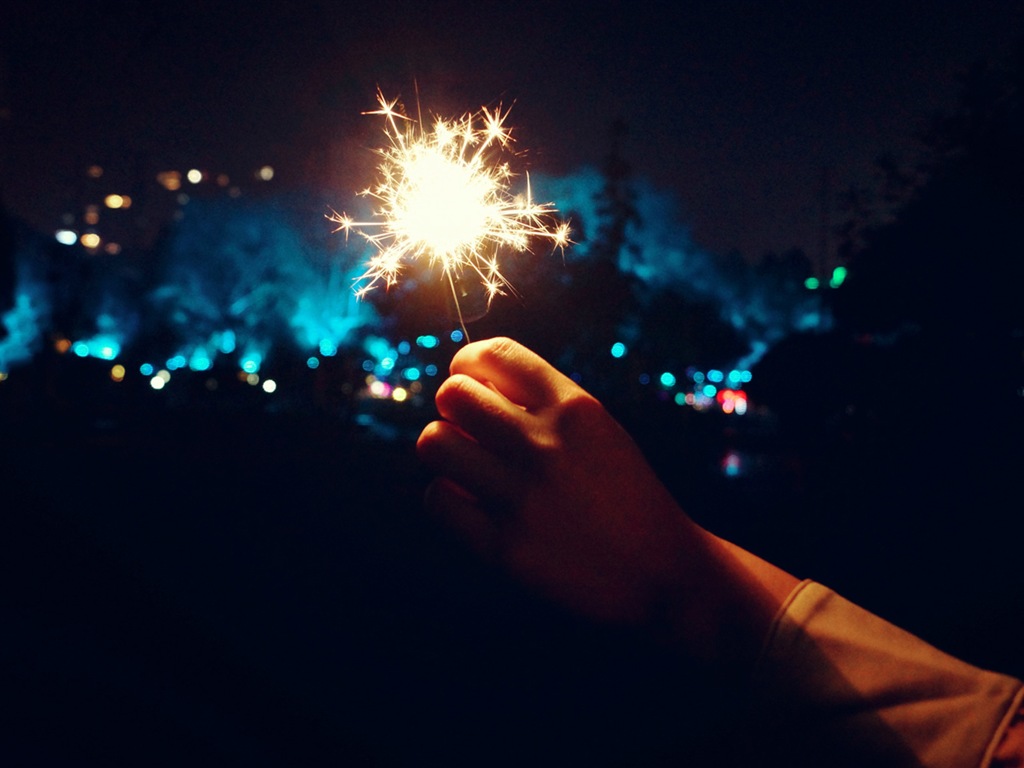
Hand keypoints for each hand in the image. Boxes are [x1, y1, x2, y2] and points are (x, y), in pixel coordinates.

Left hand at [417, 337, 797, 663]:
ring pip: (433, 442)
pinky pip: (437, 499)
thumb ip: (544, 405)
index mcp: (575, 408)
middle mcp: (546, 444)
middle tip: (469, 430)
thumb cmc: (626, 495)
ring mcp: (523, 496)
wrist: (665, 572)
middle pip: (452, 395)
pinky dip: (447, 498)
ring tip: (466, 465)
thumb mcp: (600, 432)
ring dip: (443, 449)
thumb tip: (472, 385)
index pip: (494, 354)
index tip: (471, 381)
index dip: (468, 363)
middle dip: (452, 408)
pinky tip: (470, 504)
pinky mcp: (505, 547)